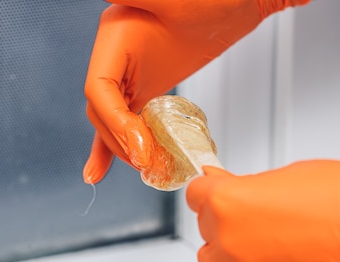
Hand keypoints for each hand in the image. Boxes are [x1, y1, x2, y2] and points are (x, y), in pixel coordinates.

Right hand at [83, 0, 308, 183]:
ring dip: (122, 147)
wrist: (240, 4)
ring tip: (142, 167)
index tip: (141, 145)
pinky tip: (101, 168)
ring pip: (112, 118)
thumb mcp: (177, 4)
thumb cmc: (216, 0)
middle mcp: (115, 55)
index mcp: (115, 35)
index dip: (116, 122)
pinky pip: (124, 117)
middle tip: (146, 162)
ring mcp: (129, 72)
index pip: (99, 89)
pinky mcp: (145, 85)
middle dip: (121, 140)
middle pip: (103, 109)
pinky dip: (116, 142)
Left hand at [186, 161, 339, 261]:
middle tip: (256, 214)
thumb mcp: (286, 174)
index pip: (195, 194)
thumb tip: (224, 184)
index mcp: (227, 201)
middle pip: (206, 227)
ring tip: (261, 242)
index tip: (219, 191)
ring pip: (213, 260)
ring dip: (229, 249)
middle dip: (225, 218)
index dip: (211, 190)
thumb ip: (246, 185)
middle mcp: (226, 239)